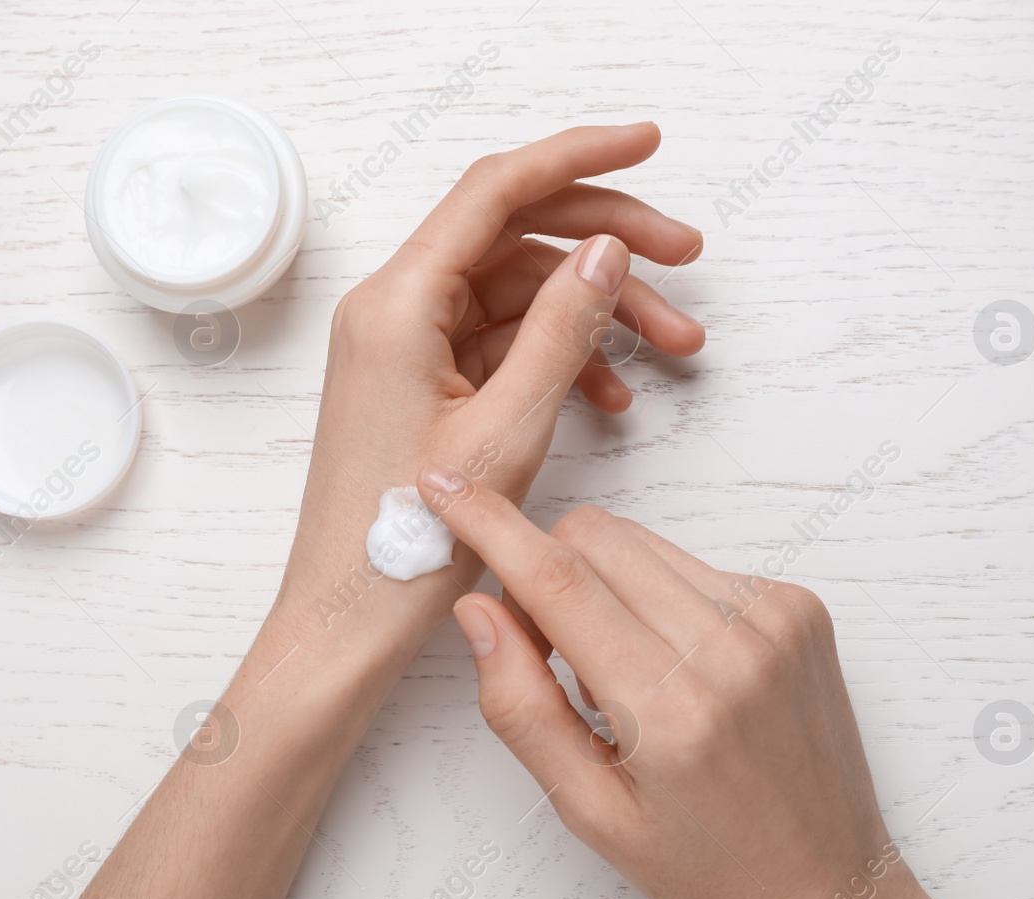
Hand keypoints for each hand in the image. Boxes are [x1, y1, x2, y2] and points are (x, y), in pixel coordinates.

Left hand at [275, 123, 703, 646]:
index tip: (649, 143)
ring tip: (674, 346)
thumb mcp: (507, 430)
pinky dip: (558, 356)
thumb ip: (562, 331)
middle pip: (514, 236)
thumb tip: (606, 251)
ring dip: (595, 311)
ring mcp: (405, 347)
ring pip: (516, 293)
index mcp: (398, 304)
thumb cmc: (405, 541)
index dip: (579, 156)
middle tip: (686, 257)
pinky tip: (612, 395)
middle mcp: (393, 310)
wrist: (347, 620)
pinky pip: (500, 343)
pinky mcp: (419, 384)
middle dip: (605, 240)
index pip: (497, 191)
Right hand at [414, 469, 1033, 898]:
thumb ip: (519, 706)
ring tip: (622, 673)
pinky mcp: (798, 607)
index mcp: (671, 707)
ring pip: (642, 543)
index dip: (489, 525)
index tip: (441, 486)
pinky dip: (659, 597)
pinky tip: (675, 668)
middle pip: (595, 538)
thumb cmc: (704, 866)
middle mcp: (731, 646)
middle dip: (545, 568)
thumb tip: (476, 610)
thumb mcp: (588, 811)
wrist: (827, 888)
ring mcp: (774, 619)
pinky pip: (691, 563)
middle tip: (545, 651)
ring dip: (603, 584)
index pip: (558, 580)